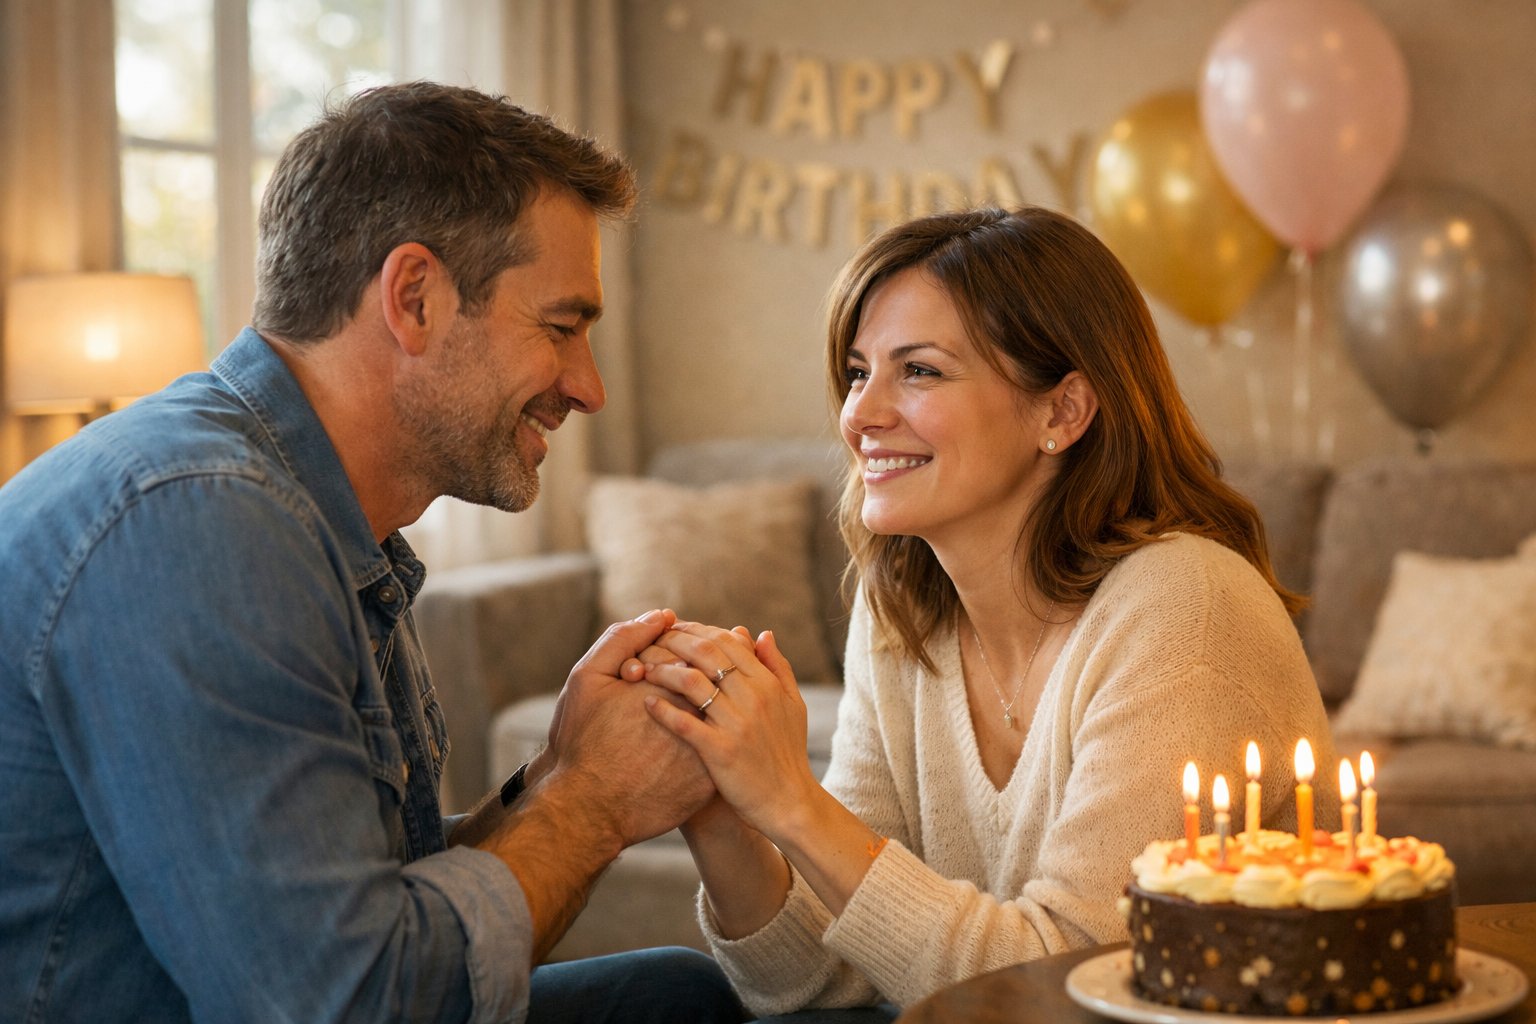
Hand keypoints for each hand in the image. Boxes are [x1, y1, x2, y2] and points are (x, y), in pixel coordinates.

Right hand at [542, 610, 715, 846]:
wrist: (587, 809)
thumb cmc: (582, 741)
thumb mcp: (588, 679)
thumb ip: (623, 639)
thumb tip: (663, 616)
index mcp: (671, 684)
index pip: (696, 652)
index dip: (680, 650)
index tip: (660, 661)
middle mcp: (698, 715)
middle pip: (715, 682)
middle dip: (701, 676)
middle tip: (673, 685)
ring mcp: (708, 751)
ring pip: (721, 717)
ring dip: (710, 707)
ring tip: (681, 711)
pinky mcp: (710, 782)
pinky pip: (720, 752)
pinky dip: (710, 741)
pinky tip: (688, 741)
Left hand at [641, 624, 819, 840]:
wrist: (790, 804)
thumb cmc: (788, 753)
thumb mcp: (793, 705)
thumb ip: (778, 667)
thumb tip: (763, 634)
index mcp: (768, 683)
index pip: (726, 641)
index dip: (695, 630)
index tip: (673, 629)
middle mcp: (753, 698)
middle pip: (705, 653)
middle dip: (672, 642)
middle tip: (648, 641)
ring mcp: (736, 724)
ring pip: (691, 681)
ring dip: (661, 669)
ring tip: (640, 669)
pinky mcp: (720, 751)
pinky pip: (684, 723)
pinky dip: (662, 710)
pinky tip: (646, 704)